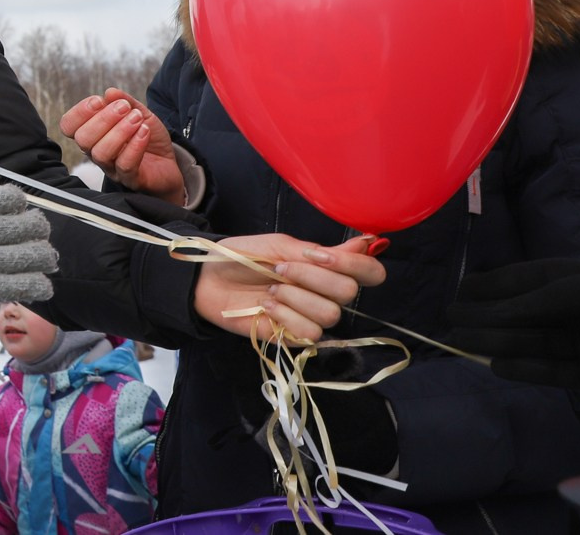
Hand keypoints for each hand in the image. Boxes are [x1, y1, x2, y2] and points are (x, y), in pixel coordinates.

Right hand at [0, 185, 56, 320]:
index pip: (0, 198)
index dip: (18, 202)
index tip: (22, 208)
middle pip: (21, 224)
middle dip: (38, 228)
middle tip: (42, 235)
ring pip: (27, 254)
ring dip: (44, 256)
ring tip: (49, 260)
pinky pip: (19, 284)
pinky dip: (37, 285)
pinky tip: (44, 287)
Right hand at [59, 89, 183, 202]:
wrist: (170, 161)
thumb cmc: (148, 136)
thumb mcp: (139, 112)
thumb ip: (125, 101)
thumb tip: (109, 92)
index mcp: (92, 134)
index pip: (68, 126)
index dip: (79, 112)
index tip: (99, 100)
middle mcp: (96, 152)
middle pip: (83, 139)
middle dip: (103, 119)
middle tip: (124, 107)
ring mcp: (112, 168)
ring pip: (101, 153)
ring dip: (120, 131)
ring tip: (137, 118)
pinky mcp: (130, 179)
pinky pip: (125, 165)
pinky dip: (135, 145)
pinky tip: (145, 131)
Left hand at [193, 233, 384, 342]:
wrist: (209, 278)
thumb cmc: (243, 257)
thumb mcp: (280, 246)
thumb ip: (322, 251)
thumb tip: (369, 241)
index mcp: (327, 268)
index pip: (370, 272)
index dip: (356, 265)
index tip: (320, 256)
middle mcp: (326, 294)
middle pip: (348, 292)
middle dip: (311, 277)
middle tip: (280, 269)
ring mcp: (312, 316)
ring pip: (330, 314)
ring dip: (295, 296)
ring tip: (271, 289)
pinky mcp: (295, 337)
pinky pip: (310, 332)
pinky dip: (286, 315)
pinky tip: (266, 306)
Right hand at [449, 258, 579, 388]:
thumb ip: (548, 298)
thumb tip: (498, 313)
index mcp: (579, 281)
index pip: (530, 279)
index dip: (495, 283)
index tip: (462, 289)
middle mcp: (579, 312)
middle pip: (526, 314)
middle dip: (488, 316)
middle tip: (453, 321)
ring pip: (536, 343)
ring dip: (499, 342)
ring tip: (464, 343)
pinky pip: (558, 374)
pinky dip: (528, 371)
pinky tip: (498, 367)